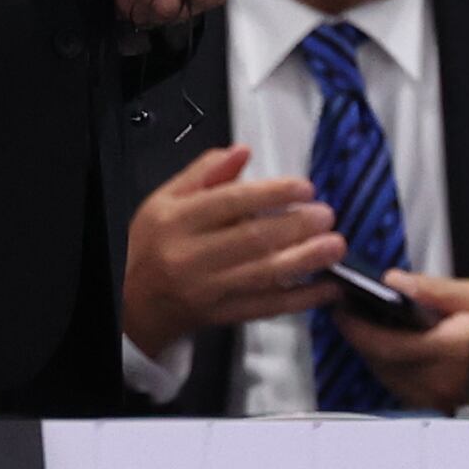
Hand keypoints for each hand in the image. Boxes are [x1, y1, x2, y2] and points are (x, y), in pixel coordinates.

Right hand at [122, 143, 342, 356]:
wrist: (133, 304)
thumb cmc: (152, 247)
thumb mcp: (164, 200)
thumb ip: (204, 173)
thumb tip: (240, 152)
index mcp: (177, 220)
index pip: (230, 202)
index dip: (272, 193)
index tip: (304, 187)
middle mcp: (191, 255)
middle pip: (252, 239)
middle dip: (297, 226)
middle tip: (327, 215)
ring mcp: (208, 289)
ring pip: (264, 274)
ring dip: (306, 260)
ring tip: (335, 246)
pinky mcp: (222, 315)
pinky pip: (267, 307)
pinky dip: (300, 299)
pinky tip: (326, 288)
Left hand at [356, 271, 468, 415]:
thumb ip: (433, 290)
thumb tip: (396, 281)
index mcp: (442, 349)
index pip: (381, 342)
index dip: (354, 324)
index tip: (341, 304)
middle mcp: (432, 379)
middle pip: (375, 360)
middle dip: (358, 335)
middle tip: (351, 309)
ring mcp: (431, 396)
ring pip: (383, 374)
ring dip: (371, 351)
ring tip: (371, 323)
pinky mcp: (434, 404)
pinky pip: (398, 385)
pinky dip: (388, 365)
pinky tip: (395, 346)